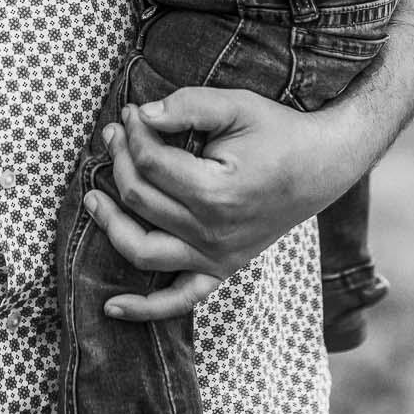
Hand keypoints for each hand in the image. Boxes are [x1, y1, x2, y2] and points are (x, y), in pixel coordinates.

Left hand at [85, 86, 354, 321]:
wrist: (321, 166)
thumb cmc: (277, 132)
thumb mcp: (236, 104)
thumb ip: (188, 105)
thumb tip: (140, 115)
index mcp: (215, 192)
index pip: (149, 163)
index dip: (132, 132)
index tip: (131, 112)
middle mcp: (212, 232)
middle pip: (140, 199)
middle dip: (119, 160)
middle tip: (115, 133)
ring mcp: (216, 257)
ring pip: (142, 250)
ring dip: (110, 224)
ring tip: (92, 197)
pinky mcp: (221, 269)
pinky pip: (179, 300)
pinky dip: (145, 309)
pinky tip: (112, 307)